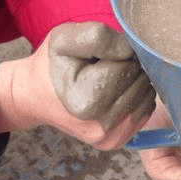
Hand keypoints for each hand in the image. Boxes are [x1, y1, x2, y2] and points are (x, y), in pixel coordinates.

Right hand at [0, 22, 155, 149]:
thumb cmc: (51, 65)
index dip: (120, 53)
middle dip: (129, 68)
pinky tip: (115, 92)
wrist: (34, 96)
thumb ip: (99, 37)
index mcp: (86, 101)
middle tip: (106, 65)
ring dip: (135, 83)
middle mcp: (99, 126)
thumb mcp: (65, 38)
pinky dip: (136, 98)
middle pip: (139, 85)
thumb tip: (131, 51)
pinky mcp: (114, 143)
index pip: (128, 68)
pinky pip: (143, 113)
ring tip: (109, 78)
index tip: (103, 54)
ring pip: (146, 99)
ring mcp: (108, 138)